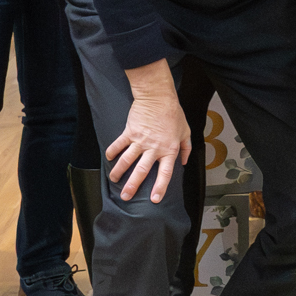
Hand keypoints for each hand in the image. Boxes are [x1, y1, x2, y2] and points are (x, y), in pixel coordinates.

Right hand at [108, 62, 190, 200]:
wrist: (158, 96)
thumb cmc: (173, 113)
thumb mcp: (185, 131)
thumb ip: (186, 148)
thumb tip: (184, 162)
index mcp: (169, 150)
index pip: (165, 173)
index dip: (160, 187)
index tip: (154, 199)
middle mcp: (154, 148)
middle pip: (142, 171)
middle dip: (132, 186)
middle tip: (125, 197)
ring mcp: (140, 140)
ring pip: (127, 160)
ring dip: (118, 171)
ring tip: (113, 179)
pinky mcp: (130, 132)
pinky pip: (119, 144)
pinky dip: (112, 151)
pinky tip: (108, 158)